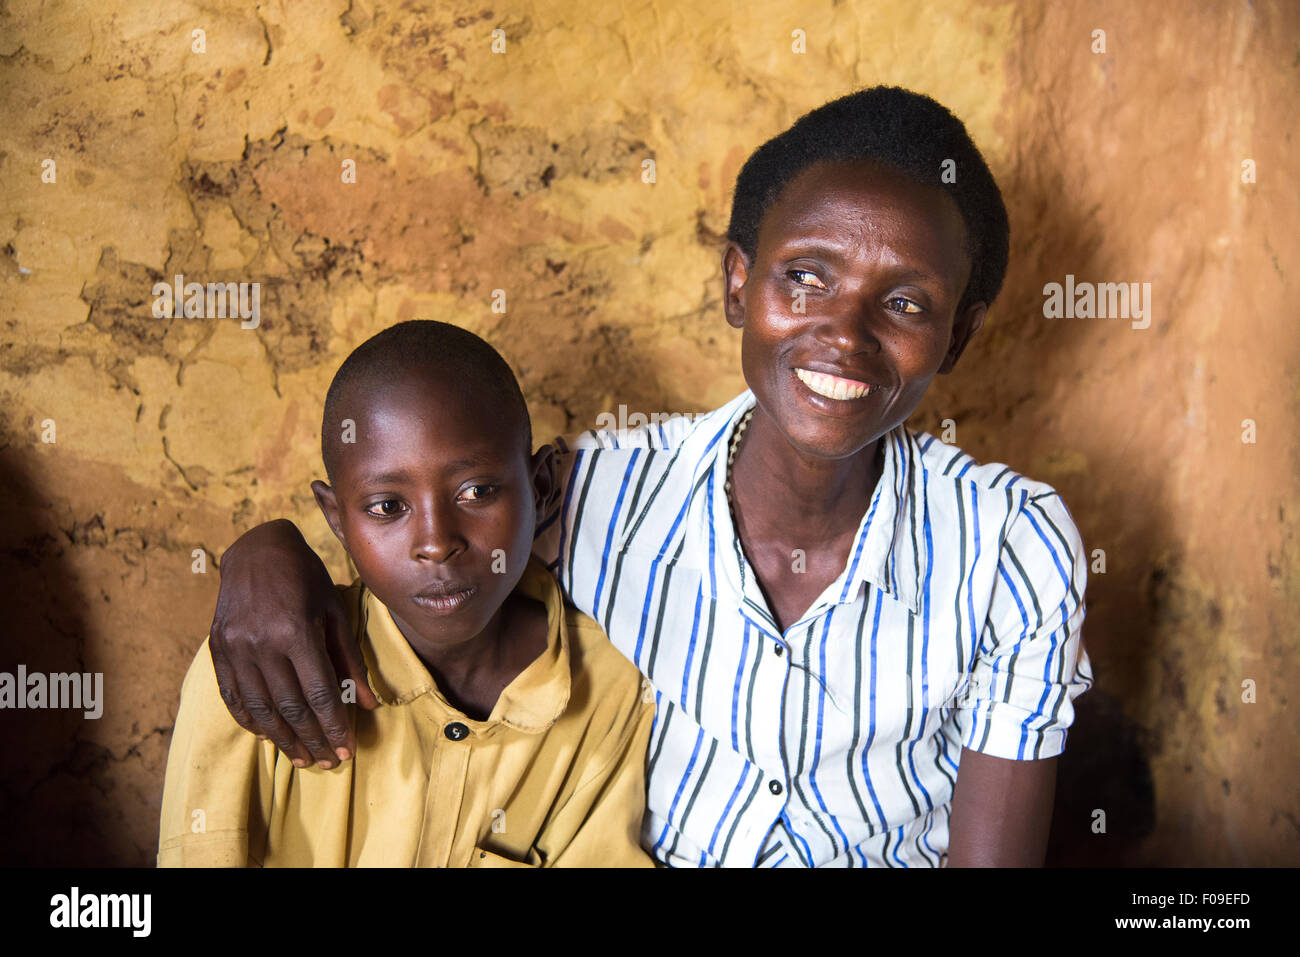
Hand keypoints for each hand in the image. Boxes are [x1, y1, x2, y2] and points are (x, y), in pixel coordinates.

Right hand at [208, 519, 378, 767]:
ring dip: (283, 739)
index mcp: (295, 632)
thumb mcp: (334, 610)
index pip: (319, 694)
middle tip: (329, 762)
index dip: (334, 727)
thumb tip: (369, 703)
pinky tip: (268, 735)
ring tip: (303, 758)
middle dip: (313, 740)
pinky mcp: (218, 648)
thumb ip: (350, 658)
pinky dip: (251, 720)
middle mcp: (261, 643)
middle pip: (290, 708)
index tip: (347, 750)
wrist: (257, 549)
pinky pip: (233, 696)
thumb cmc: (306, 577)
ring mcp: (235, 647)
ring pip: (260, 708)